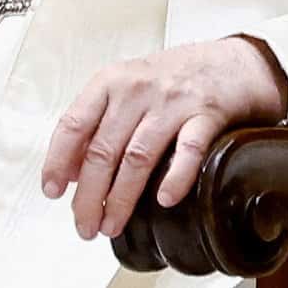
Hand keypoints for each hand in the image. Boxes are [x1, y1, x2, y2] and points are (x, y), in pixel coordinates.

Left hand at [40, 36, 287, 241]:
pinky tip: (165, 200)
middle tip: (85, 224)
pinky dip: (174, 178)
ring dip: (122, 198)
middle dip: (89, 196)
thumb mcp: (129, 87)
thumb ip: (99, 122)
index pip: (74, 123)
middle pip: (103, 149)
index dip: (58, 160)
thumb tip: (71, 171)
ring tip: (112, 224)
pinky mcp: (207, 114)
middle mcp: (138, 89)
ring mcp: (174, 102)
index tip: (52, 191)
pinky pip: (188, 150)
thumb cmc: (176, 79)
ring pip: (137, 157)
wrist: (234, 62)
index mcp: (113, 81)